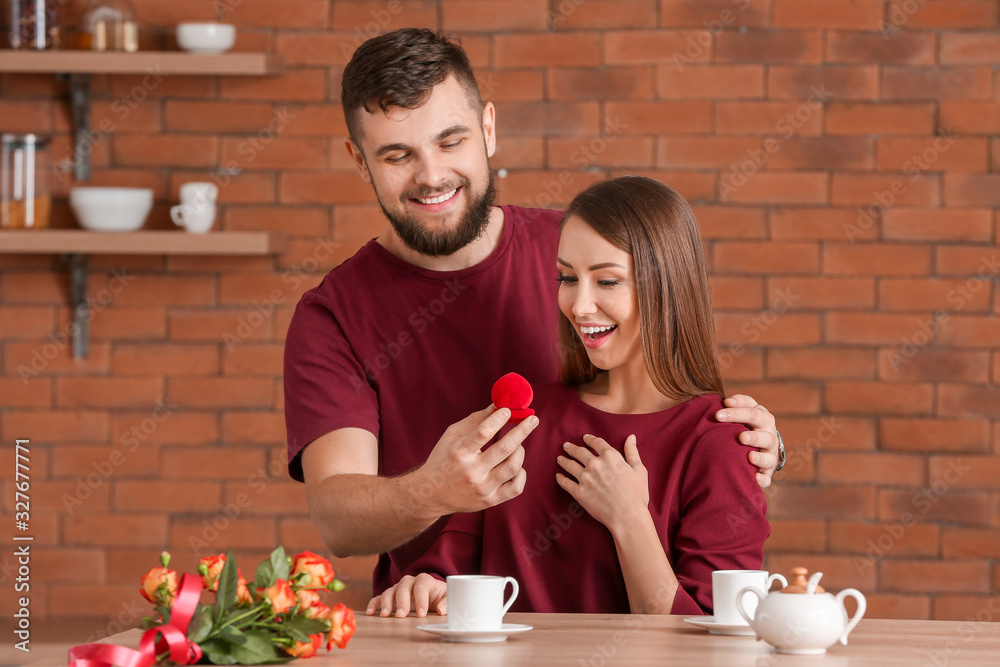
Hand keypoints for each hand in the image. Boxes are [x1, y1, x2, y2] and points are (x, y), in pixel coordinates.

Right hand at [366, 573, 447, 617]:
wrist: (433, 595)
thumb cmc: (441, 597)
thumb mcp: (448, 598)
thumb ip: (447, 603)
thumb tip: (441, 610)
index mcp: (425, 580)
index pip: (421, 587)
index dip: (421, 600)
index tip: (421, 614)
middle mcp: (409, 582)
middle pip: (403, 588)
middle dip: (402, 602)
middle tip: (401, 615)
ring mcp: (398, 588)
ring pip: (390, 592)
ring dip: (386, 603)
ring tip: (385, 616)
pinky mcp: (390, 596)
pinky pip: (379, 597)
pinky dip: (374, 604)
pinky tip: (370, 613)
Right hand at [414, 405, 538, 516]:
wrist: (430, 494)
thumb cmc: (443, 459)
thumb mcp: (451, 436)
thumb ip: (474, 420)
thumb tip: (497, 406)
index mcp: (459, 452)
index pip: (483, 432)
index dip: (499, 418)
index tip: (508, 410)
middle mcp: (471, 471)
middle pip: (504, 448)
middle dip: (522, 430)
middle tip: (533, 419)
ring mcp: (482, 488)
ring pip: (513, 466)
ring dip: (521, 450)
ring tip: (518, 445)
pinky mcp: (489, 501)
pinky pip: (516, 488)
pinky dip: (521, 473)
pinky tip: (516, 466)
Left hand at [555, 434, 648, 532]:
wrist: (627, 516)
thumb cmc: (636, 494)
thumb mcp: (639, 470)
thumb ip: (632, 452)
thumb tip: (630, 437)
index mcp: (610, 456)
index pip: (596, 443)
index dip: (590, 439)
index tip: (585, 438)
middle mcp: (595, 464)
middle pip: (579, 452)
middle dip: (571, 448)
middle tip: (566, 446)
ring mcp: (585, 478)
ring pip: (569, 465)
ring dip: (563, 460)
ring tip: (560, 458)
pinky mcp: (579, 492)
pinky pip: (565, 483)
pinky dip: (560, 478)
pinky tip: (558, 476)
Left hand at [715, 394, 779, 487]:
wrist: (760, 449)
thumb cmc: (742, 428)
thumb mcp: (739, 415)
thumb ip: (732, 407)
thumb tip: (724, 402)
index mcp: (761, 417)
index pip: (751, 408)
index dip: (737, 407)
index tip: (721, 408)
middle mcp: (768, 433)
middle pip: (762, 427)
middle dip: (750, 428)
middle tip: (739, 436)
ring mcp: (770, 453)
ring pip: (769, 453)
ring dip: (760, 455)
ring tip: (750, 456)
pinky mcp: (767, 472)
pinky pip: (767, 477)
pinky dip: (763, 479)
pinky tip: (755, 479)